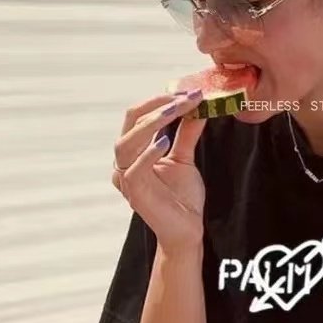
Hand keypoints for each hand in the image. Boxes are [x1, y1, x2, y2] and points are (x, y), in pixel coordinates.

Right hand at [112, 90, 206, 253]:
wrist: (186, 230)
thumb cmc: (181, 196)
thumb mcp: (184, 157)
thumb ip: (186, 133)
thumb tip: (197, 105)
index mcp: (133, 151)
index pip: (137, 116)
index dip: (160, 101)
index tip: (188, 92)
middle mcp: (124, 161)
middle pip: (130, 122)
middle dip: (157, 105)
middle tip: (184, 96)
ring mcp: (125, 177)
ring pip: (127, 142)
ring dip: (152, 123)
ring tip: (176, 111)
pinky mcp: (133, 193)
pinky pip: (134, 168)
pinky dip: (148, 153)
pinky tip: (165, 142)